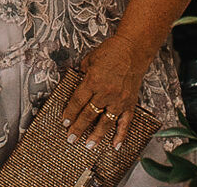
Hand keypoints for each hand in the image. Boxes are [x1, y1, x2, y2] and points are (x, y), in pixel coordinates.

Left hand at [61, 35, 151, 150]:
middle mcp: (106, 93)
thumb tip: (77, 86)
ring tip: (89, 145)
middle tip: (71, 138)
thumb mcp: (89, 60)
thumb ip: (82, 75)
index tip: (64, 122)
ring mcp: (119, 100)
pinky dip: (121, 135)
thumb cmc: (110, 52)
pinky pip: (125, 122)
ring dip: (97, 135)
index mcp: (93, 82)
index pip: (78, 102)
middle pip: (89, 114)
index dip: (70, 113)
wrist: (133, 51)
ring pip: (106, 122)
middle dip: (78, 127)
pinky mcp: (130, 103)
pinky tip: (115, 145)